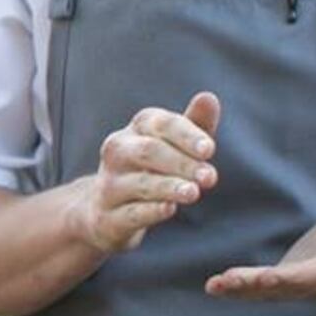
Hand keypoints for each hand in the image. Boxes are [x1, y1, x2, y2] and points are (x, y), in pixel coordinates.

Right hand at [80, 94, 222, 257]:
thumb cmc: (152, 169)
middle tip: (210, 177)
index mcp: (138, 129)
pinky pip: (130, 212)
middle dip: (182, 163)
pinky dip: (151, 210)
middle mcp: (118, 151)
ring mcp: (110, 185)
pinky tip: (169, 209)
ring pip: (140, 183)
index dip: (186, 135)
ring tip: (194, 193)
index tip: (209, 149)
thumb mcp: (175, 145)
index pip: (162, 124)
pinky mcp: (108, 217)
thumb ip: (195, 124)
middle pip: (149, 151)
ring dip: (169, 187)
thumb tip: (209, 98)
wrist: (105, 210)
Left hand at [210, 139, 315, 300]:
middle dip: (263, 285)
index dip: (301, 275)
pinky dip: (243, 290)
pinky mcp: (296, 281)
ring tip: (215, 286)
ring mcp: (315, 283)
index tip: (272, 277)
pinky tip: (215, 287)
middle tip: (229, 280)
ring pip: (279, 292)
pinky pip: (269, 290)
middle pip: (297, 286)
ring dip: (247, 291)